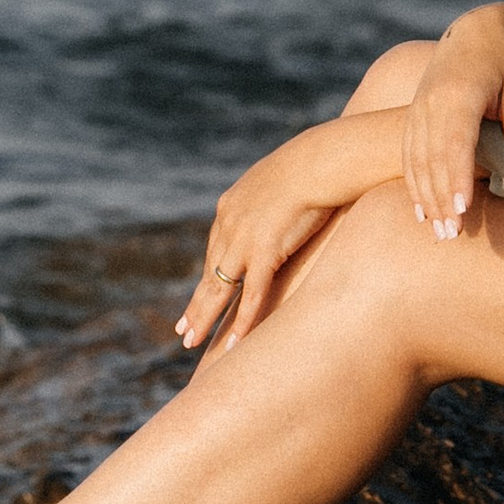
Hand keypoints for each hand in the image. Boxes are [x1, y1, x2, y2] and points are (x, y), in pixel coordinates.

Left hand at [175, 120, 382, 349]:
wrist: (320, 160)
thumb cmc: (310, 167)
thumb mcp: (279, 182)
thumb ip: (270, 201)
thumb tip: (280, 208)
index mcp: (231, 206)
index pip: (214, 250)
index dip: (206, 276)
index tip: (197, 297)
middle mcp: (229, 224)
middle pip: (209, 273)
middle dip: (196, 305)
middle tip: (183, 332)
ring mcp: (244, 239)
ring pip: (219, 288)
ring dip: (205, 318)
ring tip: (193, 343)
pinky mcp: (264, 250)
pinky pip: (251, 294)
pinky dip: (241, 321)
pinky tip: (232, 343)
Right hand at [402, 4, 503, 238]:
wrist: (469, 32)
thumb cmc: (500, 60)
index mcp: (458, 94)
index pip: (455, 143)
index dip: (457, 177)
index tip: (463, 210)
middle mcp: (432, 103)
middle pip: (432, 158)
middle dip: (441, 199)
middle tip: (452, 236)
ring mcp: (418, 110)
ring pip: (417, 161)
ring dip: (426, 198)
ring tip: (440, 232)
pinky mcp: (413, 116)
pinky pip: (407, 155)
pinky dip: (414, 184)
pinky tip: (422, 212)